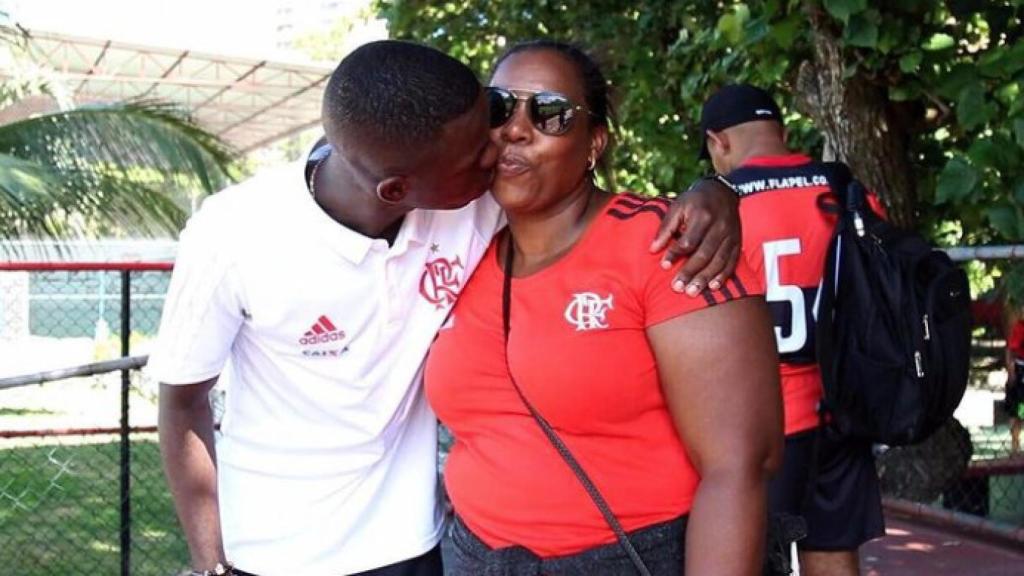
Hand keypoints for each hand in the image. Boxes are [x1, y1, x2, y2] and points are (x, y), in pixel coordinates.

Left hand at [650, 177, 741, 294]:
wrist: (723, 192)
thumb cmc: (695, 201)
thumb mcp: (677, 207)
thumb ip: (665, 228)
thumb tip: (653, 250)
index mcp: (703, 216)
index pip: (689, 240)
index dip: (675, 254)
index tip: (664, 266)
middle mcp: (719, 226)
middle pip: (704, 254)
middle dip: (690, 272)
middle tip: (677, 288)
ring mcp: (731, 235)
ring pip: (718, 261)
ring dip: (705, 278)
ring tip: (692, 292)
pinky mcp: (738, 242)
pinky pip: (732, 261)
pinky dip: (723, 275)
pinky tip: (713, 286)